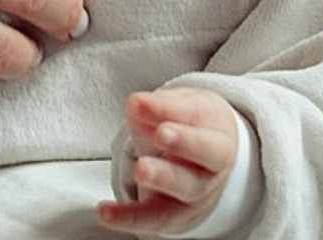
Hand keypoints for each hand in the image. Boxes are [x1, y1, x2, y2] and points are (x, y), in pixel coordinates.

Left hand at [97, 87, 241, 233]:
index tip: (143, 103)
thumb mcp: (182, 107)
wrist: (207, 166)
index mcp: (217, 132)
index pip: (198, 118)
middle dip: (183, 143)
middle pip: (206, 156)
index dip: (171, 111)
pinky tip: (105, 211)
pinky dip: (128, 217)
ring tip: (140, 169)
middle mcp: (212, 166)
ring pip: (183, 189)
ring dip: (161, 178)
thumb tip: (137, 104)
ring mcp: (195, 194)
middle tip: (160, 134)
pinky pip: (152, 219)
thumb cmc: (192, 128)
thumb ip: (161, 106)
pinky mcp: (173, 216)